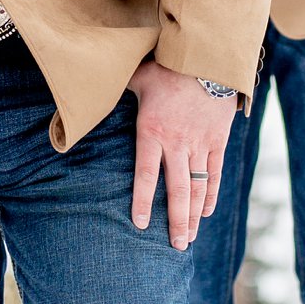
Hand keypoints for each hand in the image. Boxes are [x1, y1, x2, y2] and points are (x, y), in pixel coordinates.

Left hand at [125, 60, 236, 250]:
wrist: (207, 57)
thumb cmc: (167, 67)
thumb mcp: (137, 78)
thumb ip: (116, 90)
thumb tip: (86, 91)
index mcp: (152, 132)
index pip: (146, 175)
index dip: (143, 202)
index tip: (140, 225)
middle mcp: (177, 143)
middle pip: (177, 191)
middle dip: (176, 222)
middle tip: (176, 246)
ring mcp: (200, 143)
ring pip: (197, 187)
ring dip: (194, 215)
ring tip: (190, 237)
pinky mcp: (218, 139)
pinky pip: (215, 173)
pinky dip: (211, 194)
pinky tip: (206, 211)